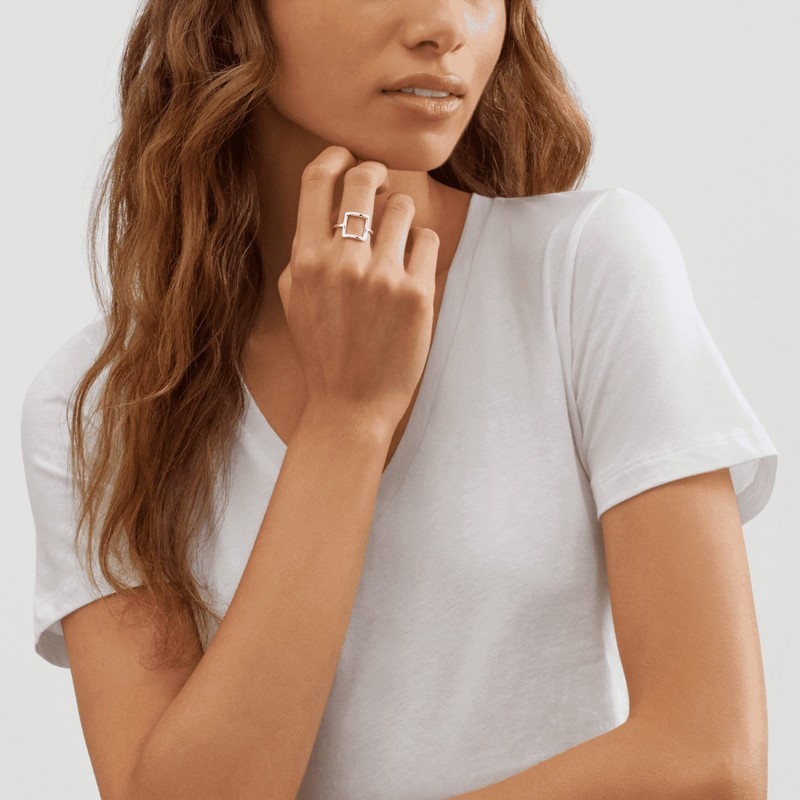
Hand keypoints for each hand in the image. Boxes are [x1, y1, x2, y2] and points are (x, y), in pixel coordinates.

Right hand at [275, 145, 439, 429]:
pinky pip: (427, 241)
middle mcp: (342, 260)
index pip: (318, 179)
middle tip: (380, 185)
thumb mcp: (294, 297)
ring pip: (403, 207)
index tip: (347, 157)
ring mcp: (382, 276)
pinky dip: (421, 249)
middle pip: (364, 180)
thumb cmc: (322, 350)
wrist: (350, 403)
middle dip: (375, 174)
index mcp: (306, 258)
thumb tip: (332, 205)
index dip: (335, 157)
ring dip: (401, 217)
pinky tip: (411, 271)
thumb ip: (307, 249)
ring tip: (395, 244)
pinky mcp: (417, 293)